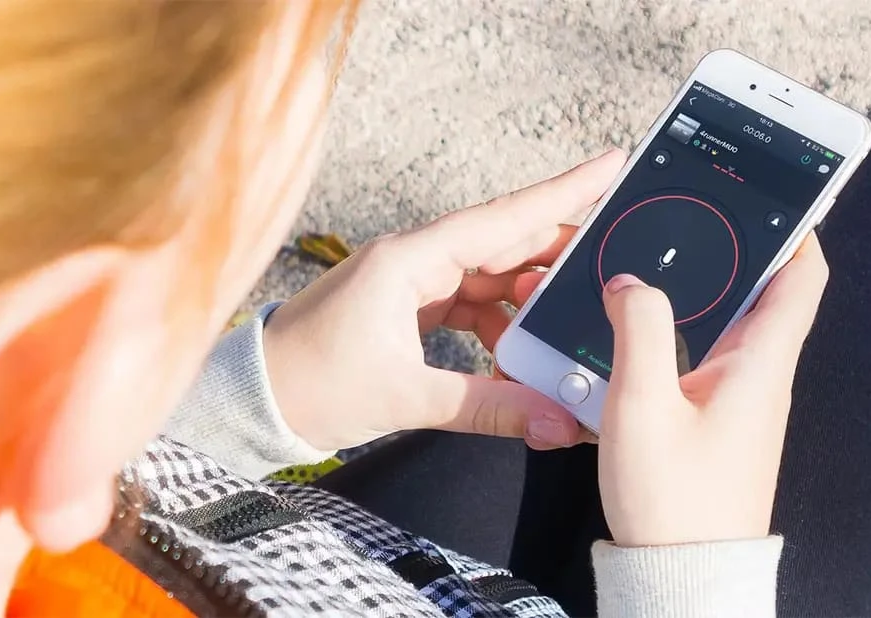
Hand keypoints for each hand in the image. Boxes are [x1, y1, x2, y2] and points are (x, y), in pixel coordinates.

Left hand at [262, 150, 625, 451]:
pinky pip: (469, 303)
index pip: (503, 218)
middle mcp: (413, 259)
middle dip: (560, 249)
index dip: (563, 192)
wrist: (255, 400)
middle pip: (503, 241)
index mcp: (409, 259)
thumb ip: (488, 407)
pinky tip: (520, 350)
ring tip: (572, 317)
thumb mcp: (407, 398)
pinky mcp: (406, 307)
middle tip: (615, 252)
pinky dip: (499, 324)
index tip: (611, 165)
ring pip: (489, 276)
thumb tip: (557, 422)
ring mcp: (410, 282)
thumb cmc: (311, 385)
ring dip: (529, 297)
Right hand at [598, 235, 828, 546]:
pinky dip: (680, 332)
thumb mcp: (642, 406)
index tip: (766, 196)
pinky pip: (706, 358)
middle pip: (762, 294)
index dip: (794, 230)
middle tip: (690, 221)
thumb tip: (629, 284)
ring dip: (700, 293)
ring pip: (729, 326)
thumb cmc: (671, 498)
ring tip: (654, 266)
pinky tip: (638, 334)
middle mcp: (760, 378)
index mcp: (759, 364)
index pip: (801, 279)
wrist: (681, 573)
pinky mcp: (717, 421)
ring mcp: (741, 402)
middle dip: (731, 252)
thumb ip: (638, 332)